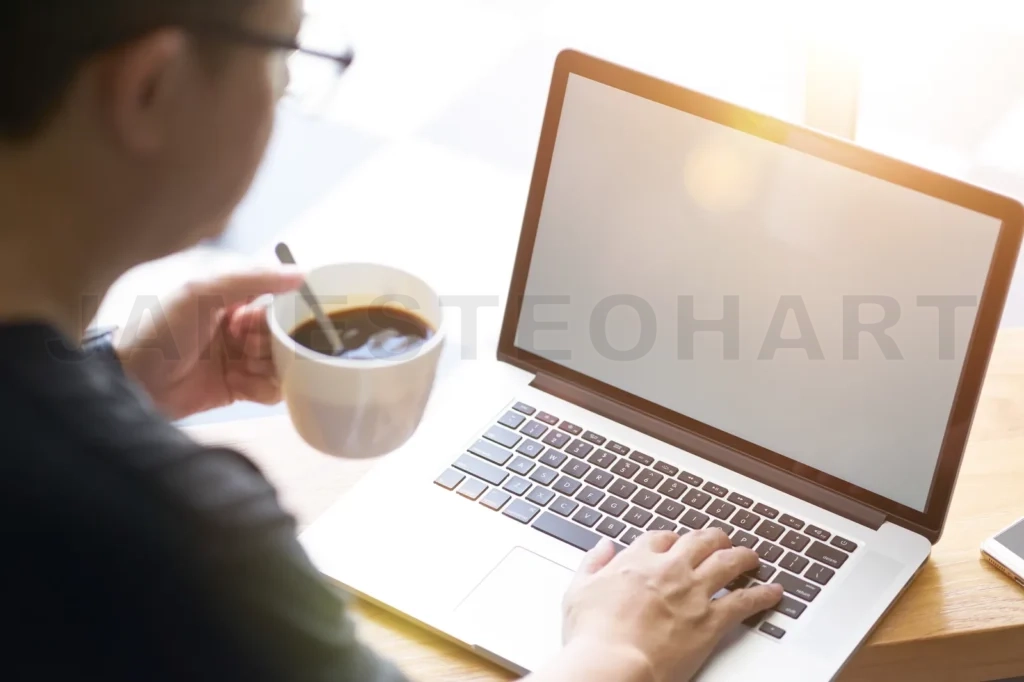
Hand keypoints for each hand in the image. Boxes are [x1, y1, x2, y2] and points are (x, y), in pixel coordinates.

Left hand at [117, 268, 303, 419]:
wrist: (129, 382)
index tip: (280, 317)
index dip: (286, 309)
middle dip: (278, 341)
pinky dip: (265, 388)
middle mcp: (239, 325)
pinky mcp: (238, 387)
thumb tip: (300, 273)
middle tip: (251, 345)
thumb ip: (251, 277)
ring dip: (271, 366)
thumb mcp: (200, 292)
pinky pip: (271, 388)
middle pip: (285, 332)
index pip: (279, 298)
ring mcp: (240, 357)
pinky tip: (242, 384)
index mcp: (232, 296)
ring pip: (282, 361)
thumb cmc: (157, 330)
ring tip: (243, 366)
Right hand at [562, 529, 783, 681]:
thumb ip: (592, 564)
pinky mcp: (710, 620)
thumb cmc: (592, 635)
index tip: (677, 545)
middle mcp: (669, 569)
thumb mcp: (578, 591)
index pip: (662, 538)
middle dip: (714, 539)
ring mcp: (693, 592)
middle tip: (721, 542)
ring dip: (743, 557)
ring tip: (752, 558)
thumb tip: (603, 547)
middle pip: (700, 541)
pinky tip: (772, 592)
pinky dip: (762, 595)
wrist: (612, 664)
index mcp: (637, 560)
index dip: (673, 540)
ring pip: (728, 562)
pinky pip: (745, 601)